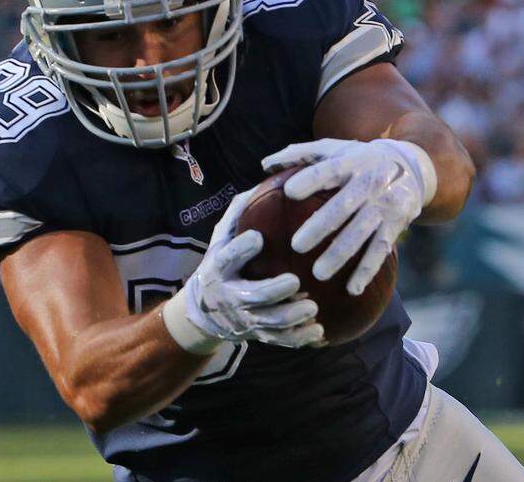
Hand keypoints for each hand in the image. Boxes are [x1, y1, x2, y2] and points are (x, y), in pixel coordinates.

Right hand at [162, 187, 323, 352]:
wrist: (204, 311)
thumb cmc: (221, 263)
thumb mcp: (220, 238)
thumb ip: (237, 214)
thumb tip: (262, 182)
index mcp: (220, 269)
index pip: (227, 258)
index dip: (240, 250)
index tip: (257, 238)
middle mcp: (230, 297)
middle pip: (252, 297)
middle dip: (273, 291)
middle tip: (296, 281)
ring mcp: (244, 319)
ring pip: (269, 323)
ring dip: (291, 318)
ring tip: (313, 309)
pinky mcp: (258, 335)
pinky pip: (279, 340)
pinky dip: (299, 338)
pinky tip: (320, 331)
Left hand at [262, 138, 436, 294]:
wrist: (412, 168)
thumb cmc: (358, 160)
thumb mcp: (335, 149)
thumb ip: (301, 154)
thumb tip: (266, 164)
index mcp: (351, 161)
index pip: (329, 170)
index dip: (310, 179)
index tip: (289, 192)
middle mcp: (370, 182)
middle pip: (344, 206)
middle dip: (321, 226)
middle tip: (296, 246)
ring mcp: (385, 205)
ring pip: (361, 232)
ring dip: (341, 254)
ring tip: (319, 274)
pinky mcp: (396, 224)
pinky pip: (381, 250)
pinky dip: (367, 270)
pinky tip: (352, 289)